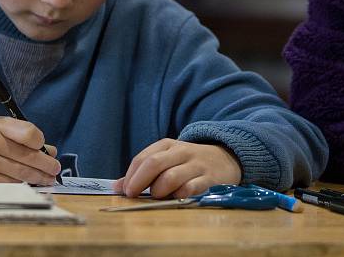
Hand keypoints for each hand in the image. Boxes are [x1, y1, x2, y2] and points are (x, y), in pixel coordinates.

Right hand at [0, 117, 60, 184]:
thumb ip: (20, 135)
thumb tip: (50, 151)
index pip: (30, 134)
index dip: (42, 144)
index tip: (47, 149)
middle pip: (29, 158)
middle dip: (47, 167)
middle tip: (55, 172)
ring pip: (21, 175)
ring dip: (37, 180)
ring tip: (46, 181)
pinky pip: (9, 187)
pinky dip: (21, 188)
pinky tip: (27, 187)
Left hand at [113, 138, 240, 197]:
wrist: (226, 158)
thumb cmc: (188, 163)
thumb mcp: (166, 160)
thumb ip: (142, 172)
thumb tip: (117, 187)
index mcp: (167, 145)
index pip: (143, 158)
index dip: (131, 175)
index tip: (124, 190)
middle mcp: (181, 152)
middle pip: (154, 164)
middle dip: (139, 181)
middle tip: (132, 195)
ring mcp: (196, 165)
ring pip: (171, 177)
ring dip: (159, 189)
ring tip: (157, 195)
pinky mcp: (211, 179)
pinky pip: (191, 188)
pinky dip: (180, 195)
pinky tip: (176, 198)